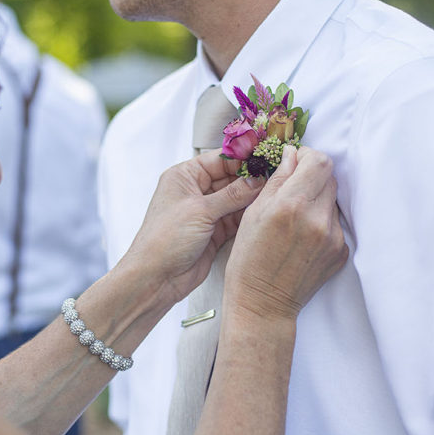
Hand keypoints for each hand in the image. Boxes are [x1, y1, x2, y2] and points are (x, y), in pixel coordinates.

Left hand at [126, 152, 263, 305]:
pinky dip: (250, 216)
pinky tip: (265, 212)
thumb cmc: (164, 240)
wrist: (156, 278)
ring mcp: (206, 212)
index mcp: (184, 177)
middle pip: (231, 178)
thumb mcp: (201, 210)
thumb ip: (232, 194)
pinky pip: (237, 218)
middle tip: (277, 176)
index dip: (244, 158)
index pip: (220, 159)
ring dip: (253, 198)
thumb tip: (257, 179)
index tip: (267, 156)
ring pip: (237, 199)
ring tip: (276, 193)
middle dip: (253, 179)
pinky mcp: (214, 231)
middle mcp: (195, 192)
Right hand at [225, 146, 347, 322]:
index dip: (307, 156)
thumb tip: (292, 156)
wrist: (263, 303)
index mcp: (292, 205)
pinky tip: (303, 238)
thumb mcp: (252, 214)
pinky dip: (322, 222)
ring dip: (317, 200)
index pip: (319, 161)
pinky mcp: (341, 252)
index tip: (295, 162)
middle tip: (292, 190)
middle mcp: (317, 219)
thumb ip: (276, 181)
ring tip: (295, 218)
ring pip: (332, 201)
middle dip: (311, 177)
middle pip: (329, 177)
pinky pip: (335, 224)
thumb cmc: (249, 260)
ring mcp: (333, 237)